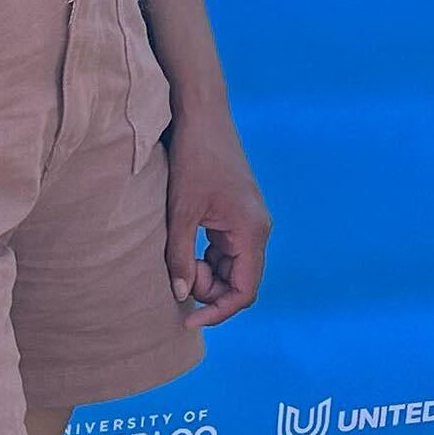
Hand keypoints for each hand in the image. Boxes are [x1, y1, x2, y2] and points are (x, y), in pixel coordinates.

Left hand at [163, 111, 270, 328]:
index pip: (244, 291)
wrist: (201, 114)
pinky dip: (206, 257)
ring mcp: (249, 221)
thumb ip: (180, 256)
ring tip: (177, 257)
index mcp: (251, 230)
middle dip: (209, 290)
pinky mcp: (237, 213)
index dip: (218, 311)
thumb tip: (182, 295)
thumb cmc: (193, 157)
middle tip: (176, 277)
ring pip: (232, 267)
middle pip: (239, 282)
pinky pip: (226, 250)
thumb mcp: (180, 211)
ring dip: (206, 273)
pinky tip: (184, 245)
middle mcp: (257, 228)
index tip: (188, 320)